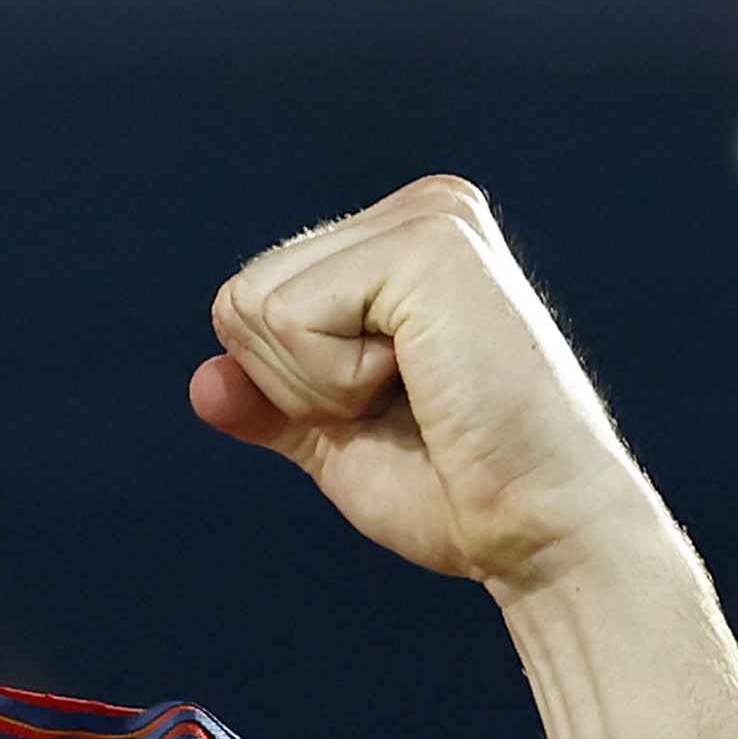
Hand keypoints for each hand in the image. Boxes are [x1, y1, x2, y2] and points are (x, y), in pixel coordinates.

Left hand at [193, 180, 672, 596]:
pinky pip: (290, 317)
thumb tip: (201, 381)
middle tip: (404, 408)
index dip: (292, 386)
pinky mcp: (428, 245)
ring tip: (418, 394)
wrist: (536, 532)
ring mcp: (430, 216)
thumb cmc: (458, 493)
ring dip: (319, 384)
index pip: (254, 300)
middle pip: (242, 296)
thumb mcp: (340, 442)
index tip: (389, 409)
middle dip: (298, 384)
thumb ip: (272, 403)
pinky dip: (335, 380)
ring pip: (256, 305)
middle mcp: (422, 207)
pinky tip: (421, 383)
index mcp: (402, 241)